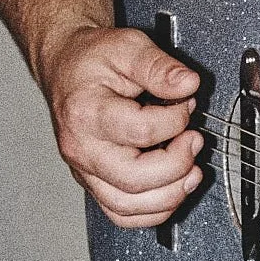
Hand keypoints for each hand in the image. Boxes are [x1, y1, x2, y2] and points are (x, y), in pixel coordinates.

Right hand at [42, 23, 201, 227]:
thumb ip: (158, 66)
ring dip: (169, 196)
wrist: (64, 67)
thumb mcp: (127, 46)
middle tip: (194, 141)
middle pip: (133, 180)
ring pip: (126, 207)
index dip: (176, 120)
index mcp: (86, 112)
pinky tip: (172, 190)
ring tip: (191, 171)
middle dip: (177, 165)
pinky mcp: (92, 181)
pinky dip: (152, 212)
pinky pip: (121, 214)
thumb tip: (188, 84)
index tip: (186, 104)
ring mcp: (85, 169)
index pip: (140, 131)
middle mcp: (81, 147)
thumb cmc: (91, 60)